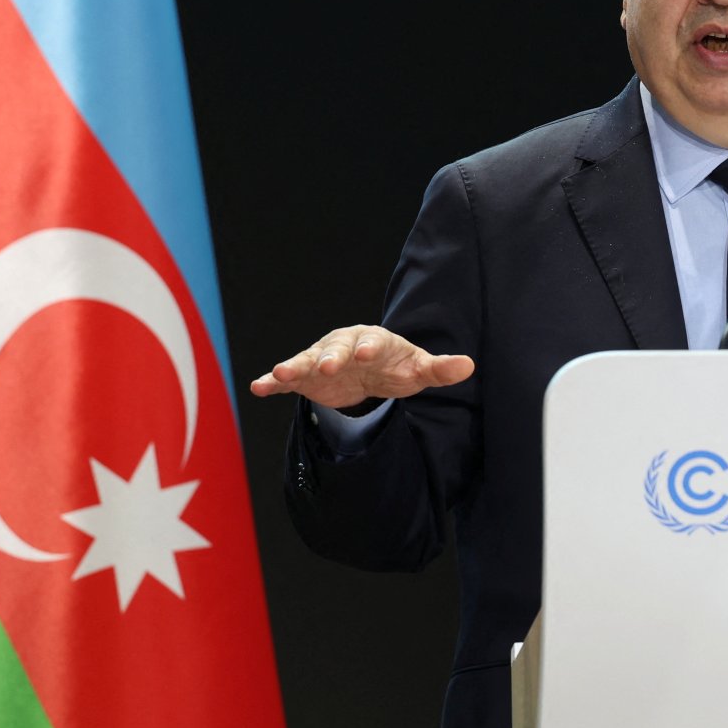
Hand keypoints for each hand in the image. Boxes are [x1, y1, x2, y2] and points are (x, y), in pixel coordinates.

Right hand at [249, 324, 474, 409]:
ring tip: (280, 372)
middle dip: (331, 357)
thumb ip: (439, 369)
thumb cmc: (396, 365)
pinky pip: (288, 379)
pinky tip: (258, 387)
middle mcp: (344, 346)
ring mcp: (322, 360)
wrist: (370, 370)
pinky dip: (272, 382)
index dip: (370, 347)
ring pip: (307, 361)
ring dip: (294, 366)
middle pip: (336, 349)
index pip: (373, 341)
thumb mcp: (417, 368)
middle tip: (328, 367)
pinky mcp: (307, 378)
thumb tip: (468, 366)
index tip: (368, 353)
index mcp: (373, 340)